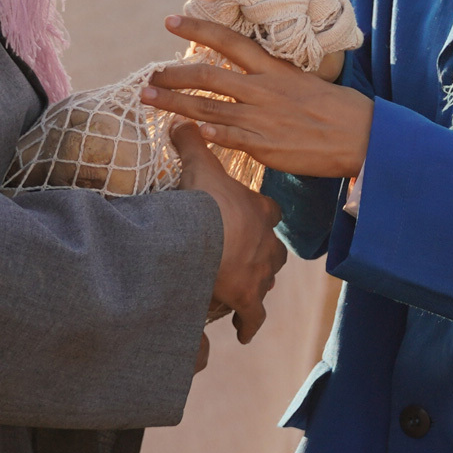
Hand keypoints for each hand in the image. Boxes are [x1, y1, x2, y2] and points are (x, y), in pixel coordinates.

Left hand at [146, 16, 373, 179]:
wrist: (360, 137)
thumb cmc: (335, 107)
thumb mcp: (303, 78)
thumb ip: (271, 74)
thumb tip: (249, 67)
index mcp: (272, 68)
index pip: (227, 41)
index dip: (196, 29)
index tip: (170, 21)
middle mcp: (261, 89)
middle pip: (206, 76)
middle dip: (171, 74)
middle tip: (147, 74)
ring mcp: (260, 119)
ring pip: (206, 107)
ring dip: (172, 103)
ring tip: (147, 98)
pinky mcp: (263, 147)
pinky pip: (226, 138)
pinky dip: (204, 133)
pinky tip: (184, 131)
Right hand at [175, 120, 283, 343]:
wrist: (207, 235)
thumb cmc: (206, 200)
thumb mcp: (199, 166)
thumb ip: (191, 143)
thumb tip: (179, 120)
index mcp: (258, 211)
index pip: (269, 212)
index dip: (261, 216)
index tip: (255, 220)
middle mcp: (266, 243)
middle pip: (273, 252)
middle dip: (263, 257)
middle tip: (249, 262)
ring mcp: (259, 272)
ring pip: (266, 282)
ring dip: (257, 286)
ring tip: (243, 295)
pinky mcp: (247, 297)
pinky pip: (253, 316)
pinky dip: (249, 324)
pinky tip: (243, 332)